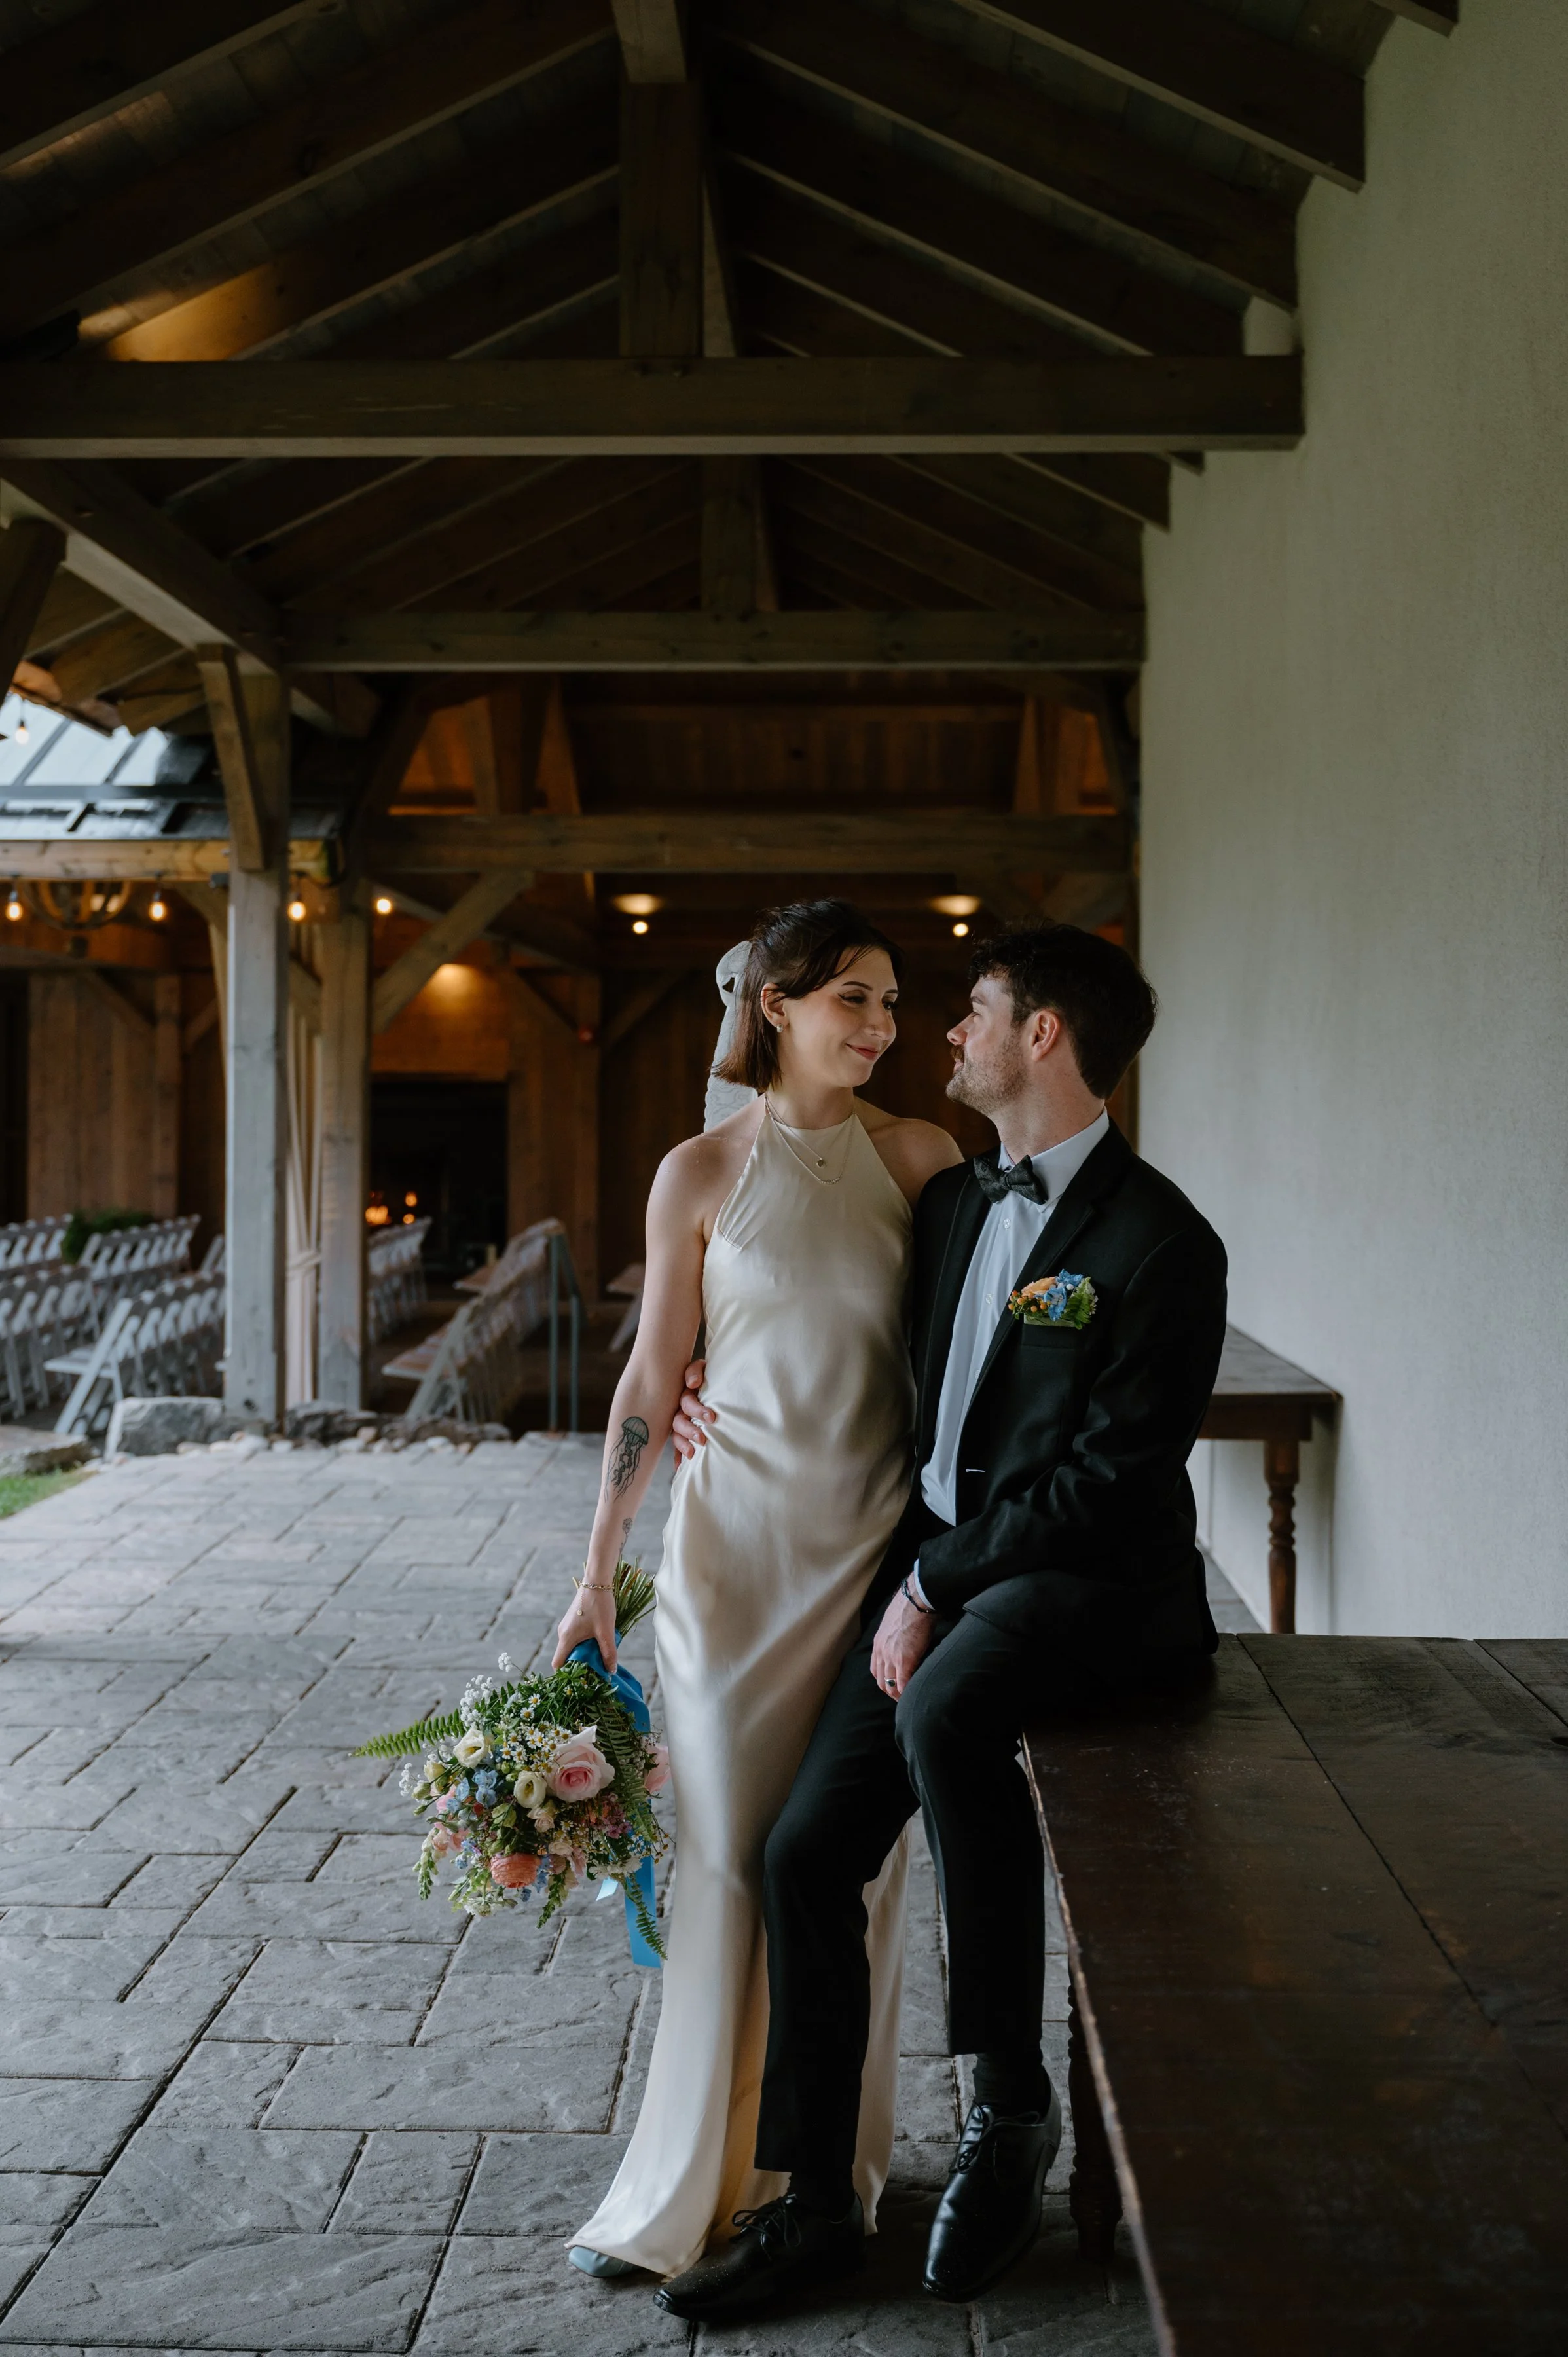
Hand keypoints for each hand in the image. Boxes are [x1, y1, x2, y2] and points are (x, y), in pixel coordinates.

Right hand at [551, 1579, 617, 1672]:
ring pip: (572, 1647)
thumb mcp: (606, 1632)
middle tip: (593, 1671)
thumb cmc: (599, 1606)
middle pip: (566, 1656)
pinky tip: (597, 1643)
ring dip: (583, 1654)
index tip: (580, 1680)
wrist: (597, 1581)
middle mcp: (563, 1633)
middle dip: (579, 1665)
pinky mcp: (573, 1620)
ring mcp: (567, 1626)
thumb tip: (611, 1671)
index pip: (558, 1663)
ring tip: (598, 1658)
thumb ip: (609, 1653)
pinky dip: (584, 1644)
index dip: (566, 1675)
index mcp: (566, 1638)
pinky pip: (575, 1638)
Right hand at [670, 1357, 713, 1462]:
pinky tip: (680, 1467)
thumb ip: (696, 1371)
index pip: (687, 1403)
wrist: (711, 1383)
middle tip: (702, 1439)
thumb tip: (692, 1383)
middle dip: (690, 1431)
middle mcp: (680, 1411)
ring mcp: (680, 1424)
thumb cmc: (708, 1377)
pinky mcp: (683, 1436)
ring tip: (692, 1453)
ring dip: (683, 1445)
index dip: (697, 1410)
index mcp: (685, 1395)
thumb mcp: (702, 1368)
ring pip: (676, 1436)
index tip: (711, 1417)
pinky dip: (678, 1457)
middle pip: (679, 1422)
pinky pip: (677, 1448)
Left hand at [870, 1586, 935, 1700]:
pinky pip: (903, 1683)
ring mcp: (891, 1657)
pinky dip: (907, 1691)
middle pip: (881, 1681)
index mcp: (878, 1644)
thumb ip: (894, 1636)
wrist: (915, 1601)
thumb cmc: (909, 1608)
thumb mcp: (894, 1623)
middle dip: (891, 1692)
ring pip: (890, 1686)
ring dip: (899, 1695)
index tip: (894, 1686)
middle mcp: (881, 1652)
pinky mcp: (905, 1660)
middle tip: (902, 1698)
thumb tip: (903, 1641)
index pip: (876, 1670)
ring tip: (909, 1700)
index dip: (884, 1681)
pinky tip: (913, 1694)